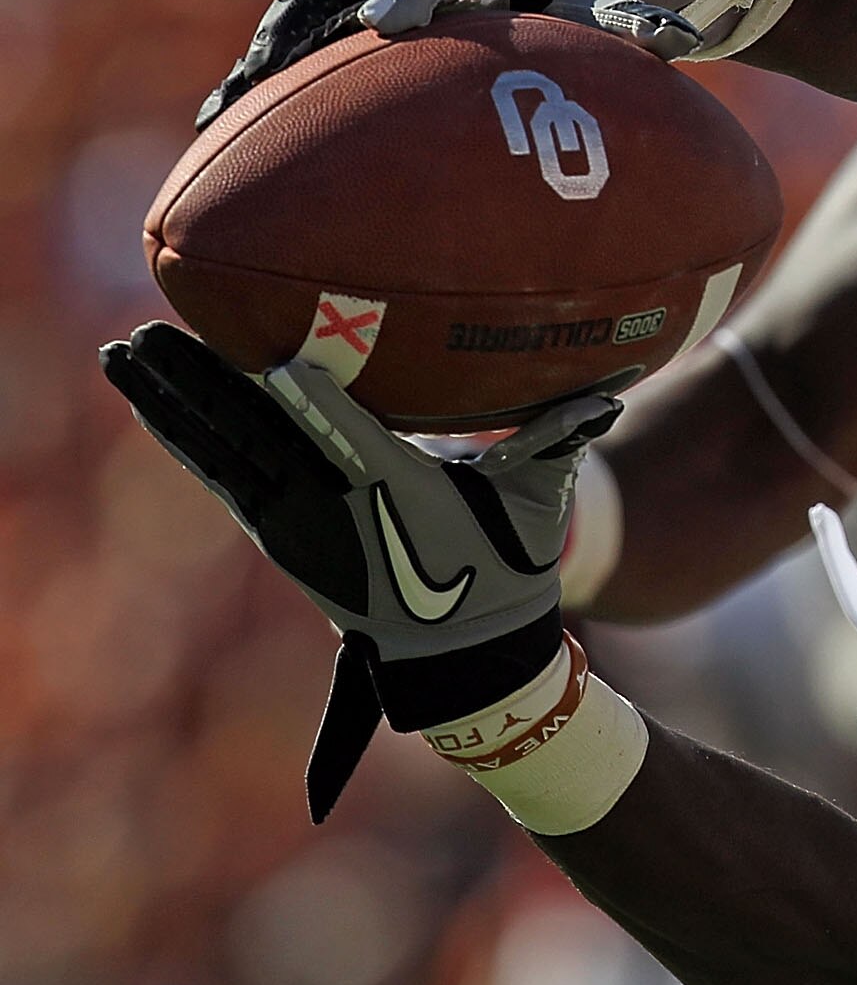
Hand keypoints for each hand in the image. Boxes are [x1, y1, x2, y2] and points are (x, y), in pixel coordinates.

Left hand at [97, 322, 619, 813]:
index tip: (268, 357)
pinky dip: (184, 438)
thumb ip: (559, 438)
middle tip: (142, 332)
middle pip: (253, 436)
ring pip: (222, 452)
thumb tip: (605, 392)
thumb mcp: (537, 500)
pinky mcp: (280, 534)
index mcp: (395, 491)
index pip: (346, 436)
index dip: (307, 397)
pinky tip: (154, 408)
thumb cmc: (507, 565)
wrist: (465, 652)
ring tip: (124, 355)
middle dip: (197, 384)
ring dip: (170, 404)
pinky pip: (221, 476)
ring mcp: (297, 525)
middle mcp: (332, 508)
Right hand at [198, 0, 695, 127]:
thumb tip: (687, 42)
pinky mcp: (345, 5)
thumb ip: (631, 19)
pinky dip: (262, 74)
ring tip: (224, 109)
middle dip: (310, 25)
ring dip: (266, 54)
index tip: (386, 22)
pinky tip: (223, 124)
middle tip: (274, 71)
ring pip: (304, 9)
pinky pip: (295, 37)